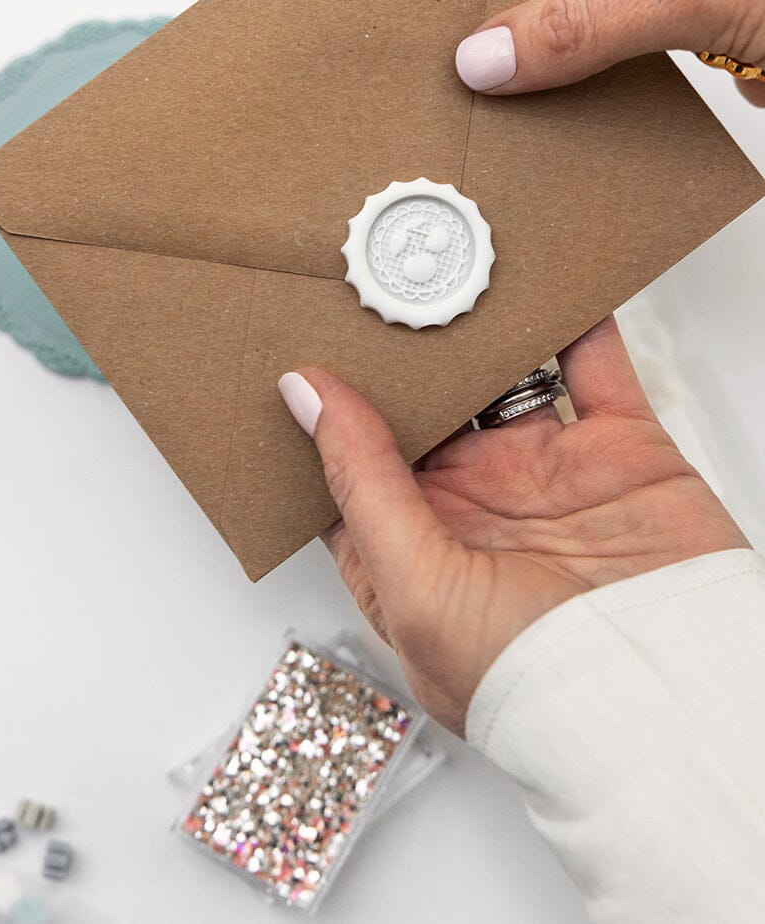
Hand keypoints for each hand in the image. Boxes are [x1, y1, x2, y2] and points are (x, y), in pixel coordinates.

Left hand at [279, 317, 747, 734]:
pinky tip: (543, 278)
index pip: (354, 460)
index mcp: (412, 546)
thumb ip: (362, 483)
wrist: (669, 704)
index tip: (300, 338)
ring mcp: (545, 474)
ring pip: (501, 375)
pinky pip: (592, 365)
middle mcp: (475, 506)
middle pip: (423, 403)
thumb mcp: (414, 588)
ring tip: (443, 264)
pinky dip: (573, 318)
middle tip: (367, 281)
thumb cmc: (532, 690)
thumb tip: (305, 398)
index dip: (327, 404)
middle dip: (399, 349)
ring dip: (478, 325)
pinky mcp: (616, 450)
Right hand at [454, 0, 764, 106]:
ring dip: (658, 54)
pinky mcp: (763, 6)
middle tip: (551, 71)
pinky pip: (696, 41)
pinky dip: (704, 72)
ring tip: (663, 73)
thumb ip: (596, 25)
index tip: (491, 30)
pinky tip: (721, 79)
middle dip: (598, 20)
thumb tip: (491, 51)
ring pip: (652, 8)